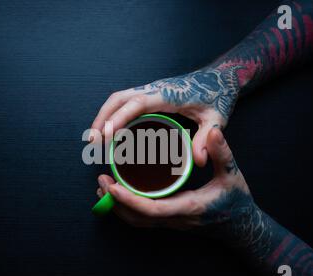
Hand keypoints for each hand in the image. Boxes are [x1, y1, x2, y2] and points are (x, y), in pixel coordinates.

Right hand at [90, 67, 241, 166]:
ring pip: (118, 98)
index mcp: (168, 94)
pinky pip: (125, 101)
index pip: (136, 104)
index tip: (106, 136)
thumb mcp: (217, 118)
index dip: (119, 119)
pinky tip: (110, 130)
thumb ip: (207, 138)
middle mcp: (154, 89)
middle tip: (92, 142)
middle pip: (119, 99)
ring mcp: (150, 89)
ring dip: (104, 115)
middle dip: (103, 118)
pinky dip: (113, 114)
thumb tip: (198, 162)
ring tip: (95, 138)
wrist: (220, 78)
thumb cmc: (218, 96)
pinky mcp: (149, 93)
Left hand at [96, 129, 254, 231]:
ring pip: (137, 221)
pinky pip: (142, 219)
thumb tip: (214, 132)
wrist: (241, 224)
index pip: (152, 209)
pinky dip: (127, 209)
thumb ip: (222, 153)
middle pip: (137, 218)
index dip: (129, 200)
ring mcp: (171, 223)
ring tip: (103, 188)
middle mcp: (175, 219)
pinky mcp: (169, 221)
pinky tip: (120, 196)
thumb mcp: (232, 174)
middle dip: (115, 202)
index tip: (112, 187)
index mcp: (187, 208)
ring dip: (118, 207)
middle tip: (101, 180)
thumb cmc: (236, 200)